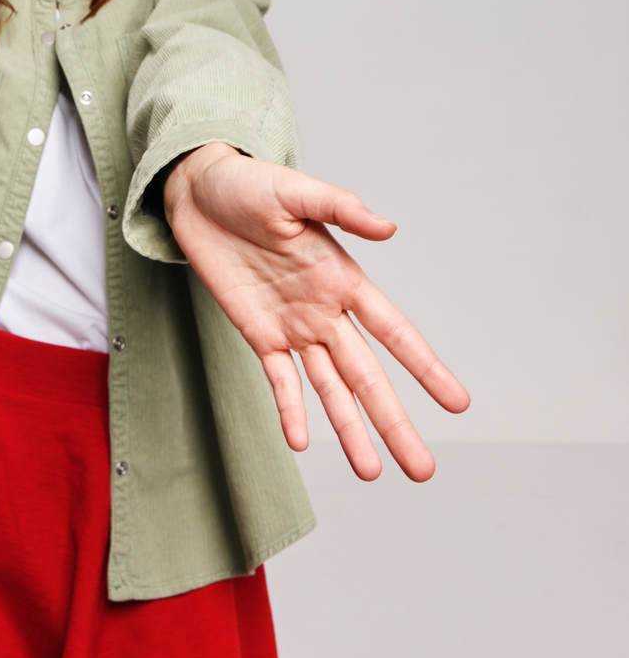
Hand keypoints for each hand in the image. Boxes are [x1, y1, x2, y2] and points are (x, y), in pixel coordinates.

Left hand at [163, 143, 470, 480]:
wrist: (199, 192)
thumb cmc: (251, 184)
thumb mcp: (295, 191)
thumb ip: (341, 209)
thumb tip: (389, 227)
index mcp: (342, 277)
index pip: (393, 330)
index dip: (424, 366)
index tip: (458, 403)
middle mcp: (325, 310)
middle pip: (366, 375)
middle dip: (394, 421)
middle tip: (423, 470)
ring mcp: (292, 327)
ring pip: (329, 389)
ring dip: (350, 430)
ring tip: (372, 473)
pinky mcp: (257, 333)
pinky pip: (279, 380)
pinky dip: (290, 411)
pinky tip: (302, 443)